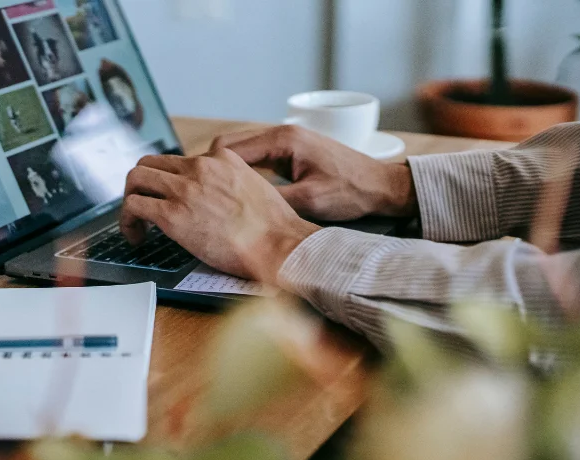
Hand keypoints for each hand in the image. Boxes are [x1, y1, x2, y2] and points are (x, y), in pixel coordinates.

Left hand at [121, 148, 321, 281]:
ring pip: (136, 178)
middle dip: (141, 186)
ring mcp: (184, 188)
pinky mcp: (172, 214)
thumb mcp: (256, 187)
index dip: (168, 181)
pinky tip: (137, 237)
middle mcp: (199, 167)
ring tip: (136, 223)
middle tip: (143, 208)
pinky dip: (127, 221)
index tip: (168, 198)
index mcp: (221, 158)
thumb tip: (215, 200)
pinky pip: (133, 206)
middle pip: (150, 163)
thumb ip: (231, 183)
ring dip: (130, 200)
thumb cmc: (274, 228)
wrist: (279, 244)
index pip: (179, 160)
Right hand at [211, 125, 416, 221]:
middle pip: (230, 146)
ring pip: (241, 153)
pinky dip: (243, 173)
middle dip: (212, 170)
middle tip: (200, 194)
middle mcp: (282, 134)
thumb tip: (237, 207)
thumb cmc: (352, 191)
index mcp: (284, 140)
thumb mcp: (309, 201)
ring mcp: (286, 141)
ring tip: (214, 196)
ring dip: (226, 171)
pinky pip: (256, 159)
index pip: (229, 148)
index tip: (197, 190)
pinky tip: (237, 193)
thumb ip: (272, 199)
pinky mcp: (290, 152)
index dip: (208, 169)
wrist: (381, 186)